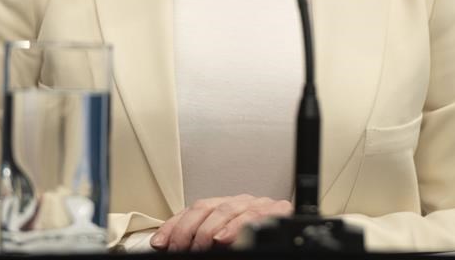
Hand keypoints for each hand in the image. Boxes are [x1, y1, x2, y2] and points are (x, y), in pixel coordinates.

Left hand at [150, 194, 291, 250]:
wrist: (293, 238)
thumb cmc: (253, 237)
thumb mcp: (225, 238)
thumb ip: (202, 239)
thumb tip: (167, 246)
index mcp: (225, 206)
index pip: (194, 210)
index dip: (175, 226)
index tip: (160, 244)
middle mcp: (240, 202)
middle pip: (208, 208)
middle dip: (190, 231)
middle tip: (181, 250)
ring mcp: (259, 205)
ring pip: (229, 209)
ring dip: (211, 229)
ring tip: (202, 244)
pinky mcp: (279, 211)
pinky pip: (257, 215)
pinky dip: (240, 226)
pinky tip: (227, 237)